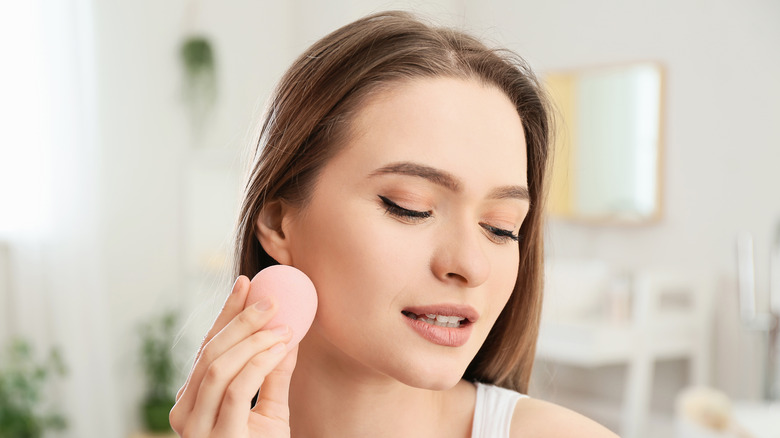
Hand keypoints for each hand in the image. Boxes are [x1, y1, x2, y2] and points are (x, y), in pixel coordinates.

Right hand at [170, 275, 297, 436]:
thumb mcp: (272, 411)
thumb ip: (275, 375)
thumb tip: (288, 333)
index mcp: (193, 401)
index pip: (206, 348)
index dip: (226, 313)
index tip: (246, 283)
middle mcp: (186, 413)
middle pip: (209, 353)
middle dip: (240, 320)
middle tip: (271, 299)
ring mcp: (197, 429)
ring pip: (218, 367)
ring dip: (253, 339)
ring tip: (282, 326)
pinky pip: (237, 389)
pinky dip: (260, 361)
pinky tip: (280, 347)